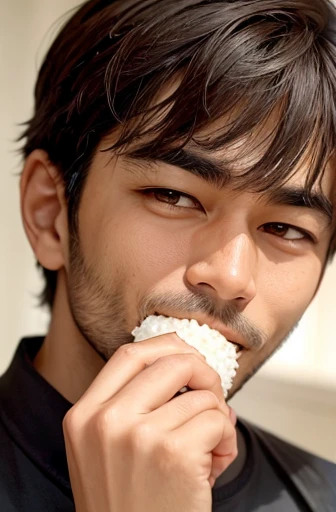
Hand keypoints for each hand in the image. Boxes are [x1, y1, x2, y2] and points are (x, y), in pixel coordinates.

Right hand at [63, 334, 237, 511]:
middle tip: (212, 396)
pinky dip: (227, 440)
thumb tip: (187, 364)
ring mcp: (138, 436)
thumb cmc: (129, 505)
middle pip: (171, 362)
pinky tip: (214, 465)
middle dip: (204, 373)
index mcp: (84, 416)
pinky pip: (218, 420)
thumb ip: (133, 405)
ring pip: (202, 395)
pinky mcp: (173, 454)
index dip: (166, 346)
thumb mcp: (107, 450)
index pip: (130, 354)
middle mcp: (106, 421)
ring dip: (218, 418)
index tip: (187, 354)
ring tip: (209, 449)